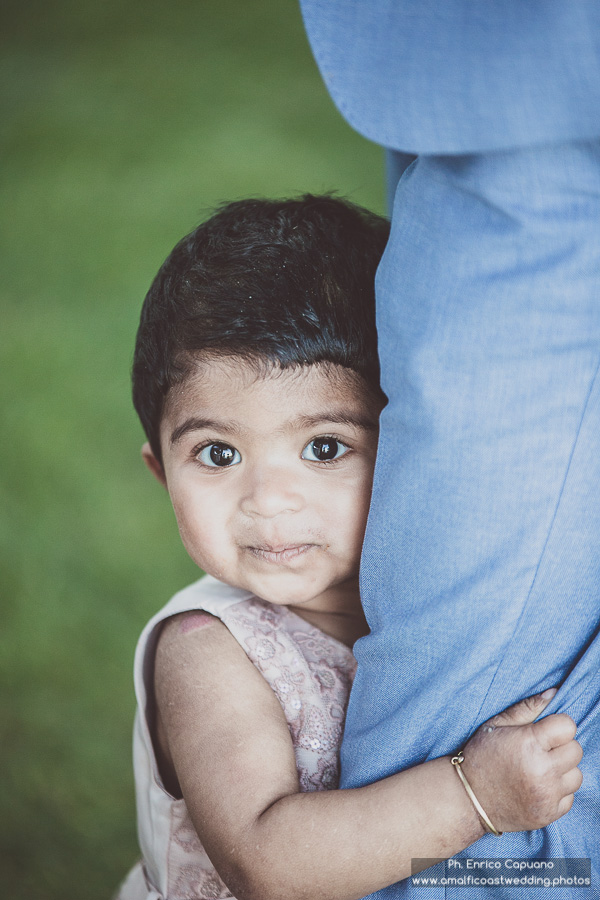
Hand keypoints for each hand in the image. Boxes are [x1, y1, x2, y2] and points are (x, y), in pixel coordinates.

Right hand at [460, 689, 582, 832]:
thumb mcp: (496, 725)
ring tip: (540, 769)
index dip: (557, 726)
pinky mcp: (549, 814)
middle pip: (575, 750)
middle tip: (541, 750)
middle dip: (561, 747)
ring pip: (576, 774)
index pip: (568, 726)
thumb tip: (554, 692)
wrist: (467, 799)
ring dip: (562, 770)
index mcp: (529, 743)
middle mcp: (542, 770)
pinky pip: (570, 797)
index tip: (545, 731)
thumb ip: (527, 707)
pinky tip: (539, 786)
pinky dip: (558, 791)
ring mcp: (547, 794)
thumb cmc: (481, 756)